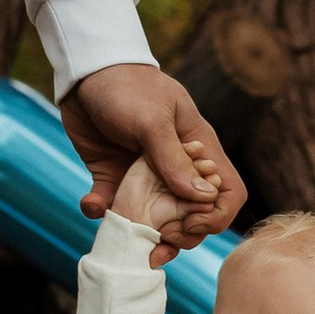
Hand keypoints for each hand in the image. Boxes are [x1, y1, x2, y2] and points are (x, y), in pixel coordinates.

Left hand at [61, 65, 246, 259]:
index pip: (227, 192)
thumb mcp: (153, 121)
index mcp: (198, 150)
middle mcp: (175, 168)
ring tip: (125, 240)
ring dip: (141, 235)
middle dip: (179, 236)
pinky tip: (91, 204)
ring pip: (154, 219)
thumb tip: (203, 198)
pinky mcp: (113, 176)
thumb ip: (174, 159)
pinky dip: (101, 211)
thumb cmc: (128, 87)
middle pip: (193, 215)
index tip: (189, 222)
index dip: (216, 215)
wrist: (87, 73)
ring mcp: (145, 175)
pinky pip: (112, 206)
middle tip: (156, 240)